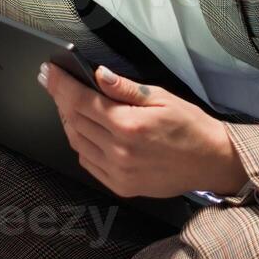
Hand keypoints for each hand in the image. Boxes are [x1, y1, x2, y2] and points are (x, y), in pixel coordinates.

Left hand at [38, 62, 248, 198]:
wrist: (211, 161)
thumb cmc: (190, 126)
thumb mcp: (162, 97)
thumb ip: (125, 88)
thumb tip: (97, 75)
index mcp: (128, 125)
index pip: (81, 101)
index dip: (60, 85)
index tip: (47, 72)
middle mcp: (119, 151)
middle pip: (74, 121)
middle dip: (60, 99)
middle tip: (54, 83)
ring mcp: (117, 172)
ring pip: (77, 143)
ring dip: (68, 121)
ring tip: (69, 104)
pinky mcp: (120, 186)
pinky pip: (88, 163)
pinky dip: (81, 144)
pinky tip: (86, 130)